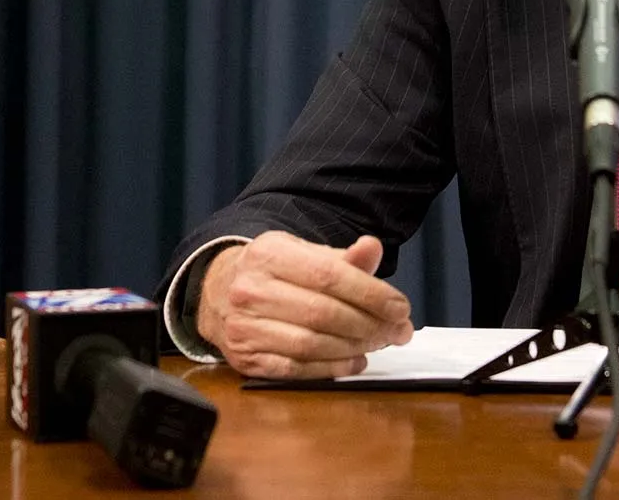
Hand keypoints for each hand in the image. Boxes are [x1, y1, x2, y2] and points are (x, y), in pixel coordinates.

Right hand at [196, 232, 413, 379]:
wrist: (218, 292)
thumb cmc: (272, 273)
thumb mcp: (303, 254)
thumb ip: (342, 258)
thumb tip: (373, 248)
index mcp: (268, 254)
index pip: (328, 275)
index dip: (371, 293)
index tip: (400, 308)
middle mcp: (250, 289)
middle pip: (323, 313)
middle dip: (370, 325)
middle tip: (398, 332)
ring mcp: (244, 327)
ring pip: (311, 344)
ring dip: (354, 348)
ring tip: (378, 344)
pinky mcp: (245, 358)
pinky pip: (296, 369)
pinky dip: (331, 369)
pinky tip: (353, 362)